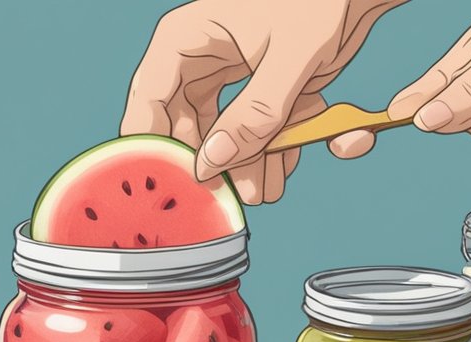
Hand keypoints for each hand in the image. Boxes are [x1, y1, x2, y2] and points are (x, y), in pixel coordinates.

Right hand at [121, 0, 406, 203]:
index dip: (155, 146)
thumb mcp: (290, 57)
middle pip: (183, 128)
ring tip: (273, 184)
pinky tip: (295, 153)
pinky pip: (253, 136)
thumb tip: (214, 163)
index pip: (149, 98)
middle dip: (212, 165)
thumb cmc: (321, 1)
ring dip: (249, 166)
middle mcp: (200, 62)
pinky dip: (274, 152)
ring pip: (221, 140)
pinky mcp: (257, 97)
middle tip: (233, 194)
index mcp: (188, 38)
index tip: (174, 187)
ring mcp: (229, 81)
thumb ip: (255, 113)